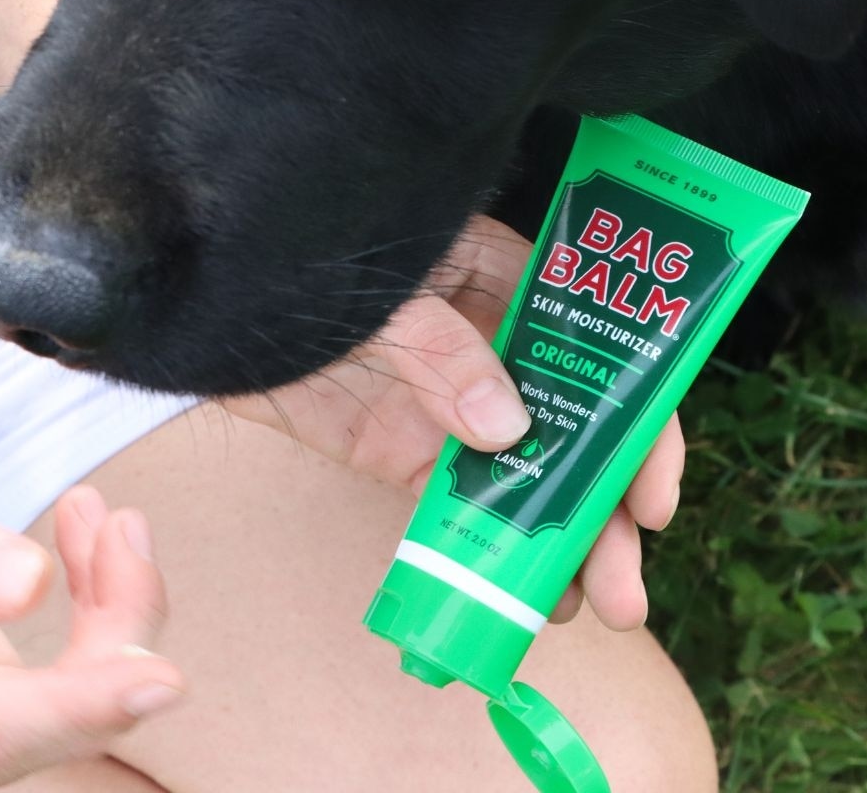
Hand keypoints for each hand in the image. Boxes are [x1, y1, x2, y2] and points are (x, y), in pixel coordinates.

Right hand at [0, 469, 183, 791]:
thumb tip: (29, 584)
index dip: (83, 705)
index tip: (165, 681)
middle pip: (43, 720)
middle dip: (114, 622)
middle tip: (123, 527)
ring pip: (61, 703)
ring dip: (108, 608)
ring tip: (111, 522)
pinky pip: (52, 685)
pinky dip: (90, 614)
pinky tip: (94, 544)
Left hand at [224, 216, 685, 631]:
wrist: (216, 299)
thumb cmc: (311, 259)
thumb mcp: (387, 289)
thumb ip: (441, 348)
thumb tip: (508, 429)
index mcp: (510, 283)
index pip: (602, 355)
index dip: (640, 425)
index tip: (651, 496)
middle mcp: (500, 349)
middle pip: (578, 434)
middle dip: (604, 512)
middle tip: (624, 588)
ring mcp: (456, 406)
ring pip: (528, 481)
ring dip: (558, 544)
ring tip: (581, 607)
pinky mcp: (407, 452)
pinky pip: (459, 507)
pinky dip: (488, 550)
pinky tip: (516, 596)